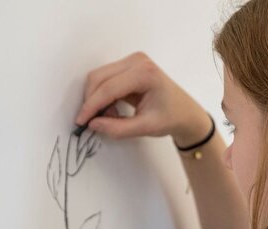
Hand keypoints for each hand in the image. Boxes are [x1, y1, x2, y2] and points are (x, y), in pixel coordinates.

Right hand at [76, 52, 212, 146]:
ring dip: (98, 99)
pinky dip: (103, 96)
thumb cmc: (172, 118)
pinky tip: (114, 110)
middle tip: (95, 122)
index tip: (81, 122)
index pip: (108, 88)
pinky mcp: (128, 66)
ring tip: (111, 117)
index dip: (91, 106)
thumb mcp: (146, 128)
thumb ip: (118, 128)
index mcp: (145, 73)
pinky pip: (105, 79)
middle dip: (92, 101)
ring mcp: (132, 61)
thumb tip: (93, 124)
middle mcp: (137, 61)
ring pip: (99, 77)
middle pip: (99, 78)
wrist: (186, 112)